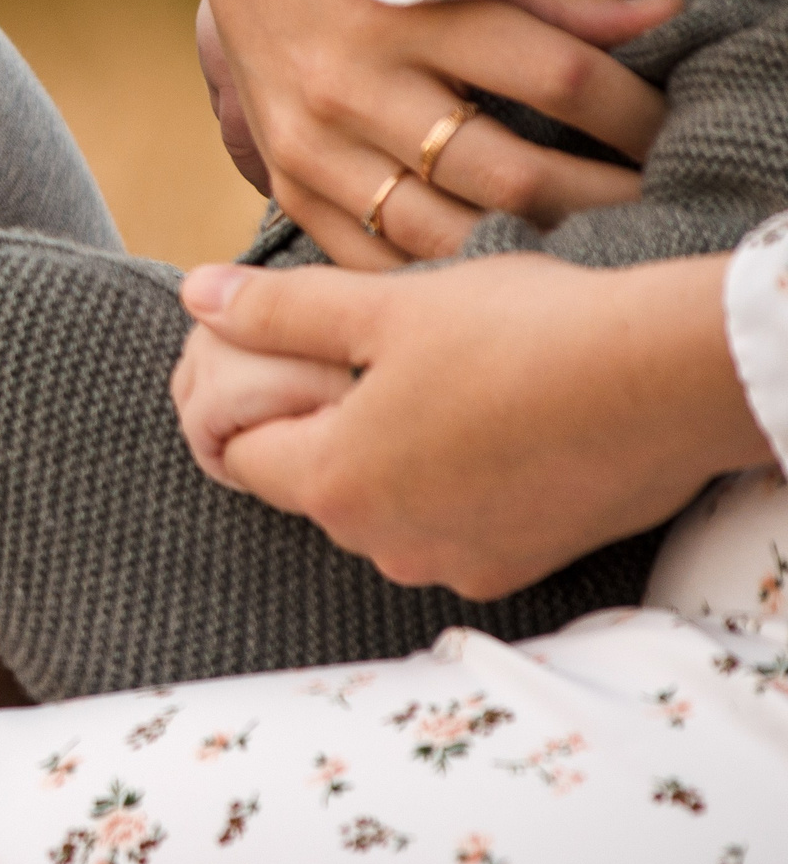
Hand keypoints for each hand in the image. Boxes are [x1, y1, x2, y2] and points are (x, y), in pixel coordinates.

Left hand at [178, 253, 771, 597]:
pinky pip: (451, 525)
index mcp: (334, 483)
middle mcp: (385, 545)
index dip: (242, 404)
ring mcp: (457, 563)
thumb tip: (197, 297)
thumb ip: (279, 310)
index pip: (241, 455)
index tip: (274, 362)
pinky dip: (452, 482)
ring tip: (431, 382)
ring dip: (387, 455)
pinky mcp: (521, 566)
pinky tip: (488, 422)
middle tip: (361, 358)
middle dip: (320, 425)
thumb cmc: (518, 333)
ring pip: (384, 507)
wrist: (667, 380)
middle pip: (313, 483)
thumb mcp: (381, 307)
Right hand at [202, 0, 677, 264]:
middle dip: (602, 195)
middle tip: (654, 201)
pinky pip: (373, 256)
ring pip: (444, 229)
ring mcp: (314, 141)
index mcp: (405, 5)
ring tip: (591, 240)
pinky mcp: (289, 179)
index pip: (555, 76)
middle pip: (508, 172)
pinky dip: (441, 271)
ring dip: (532, 244)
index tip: (670, 128)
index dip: (632, 111)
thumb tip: (660, 21)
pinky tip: (496, 261)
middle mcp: (353, 82)